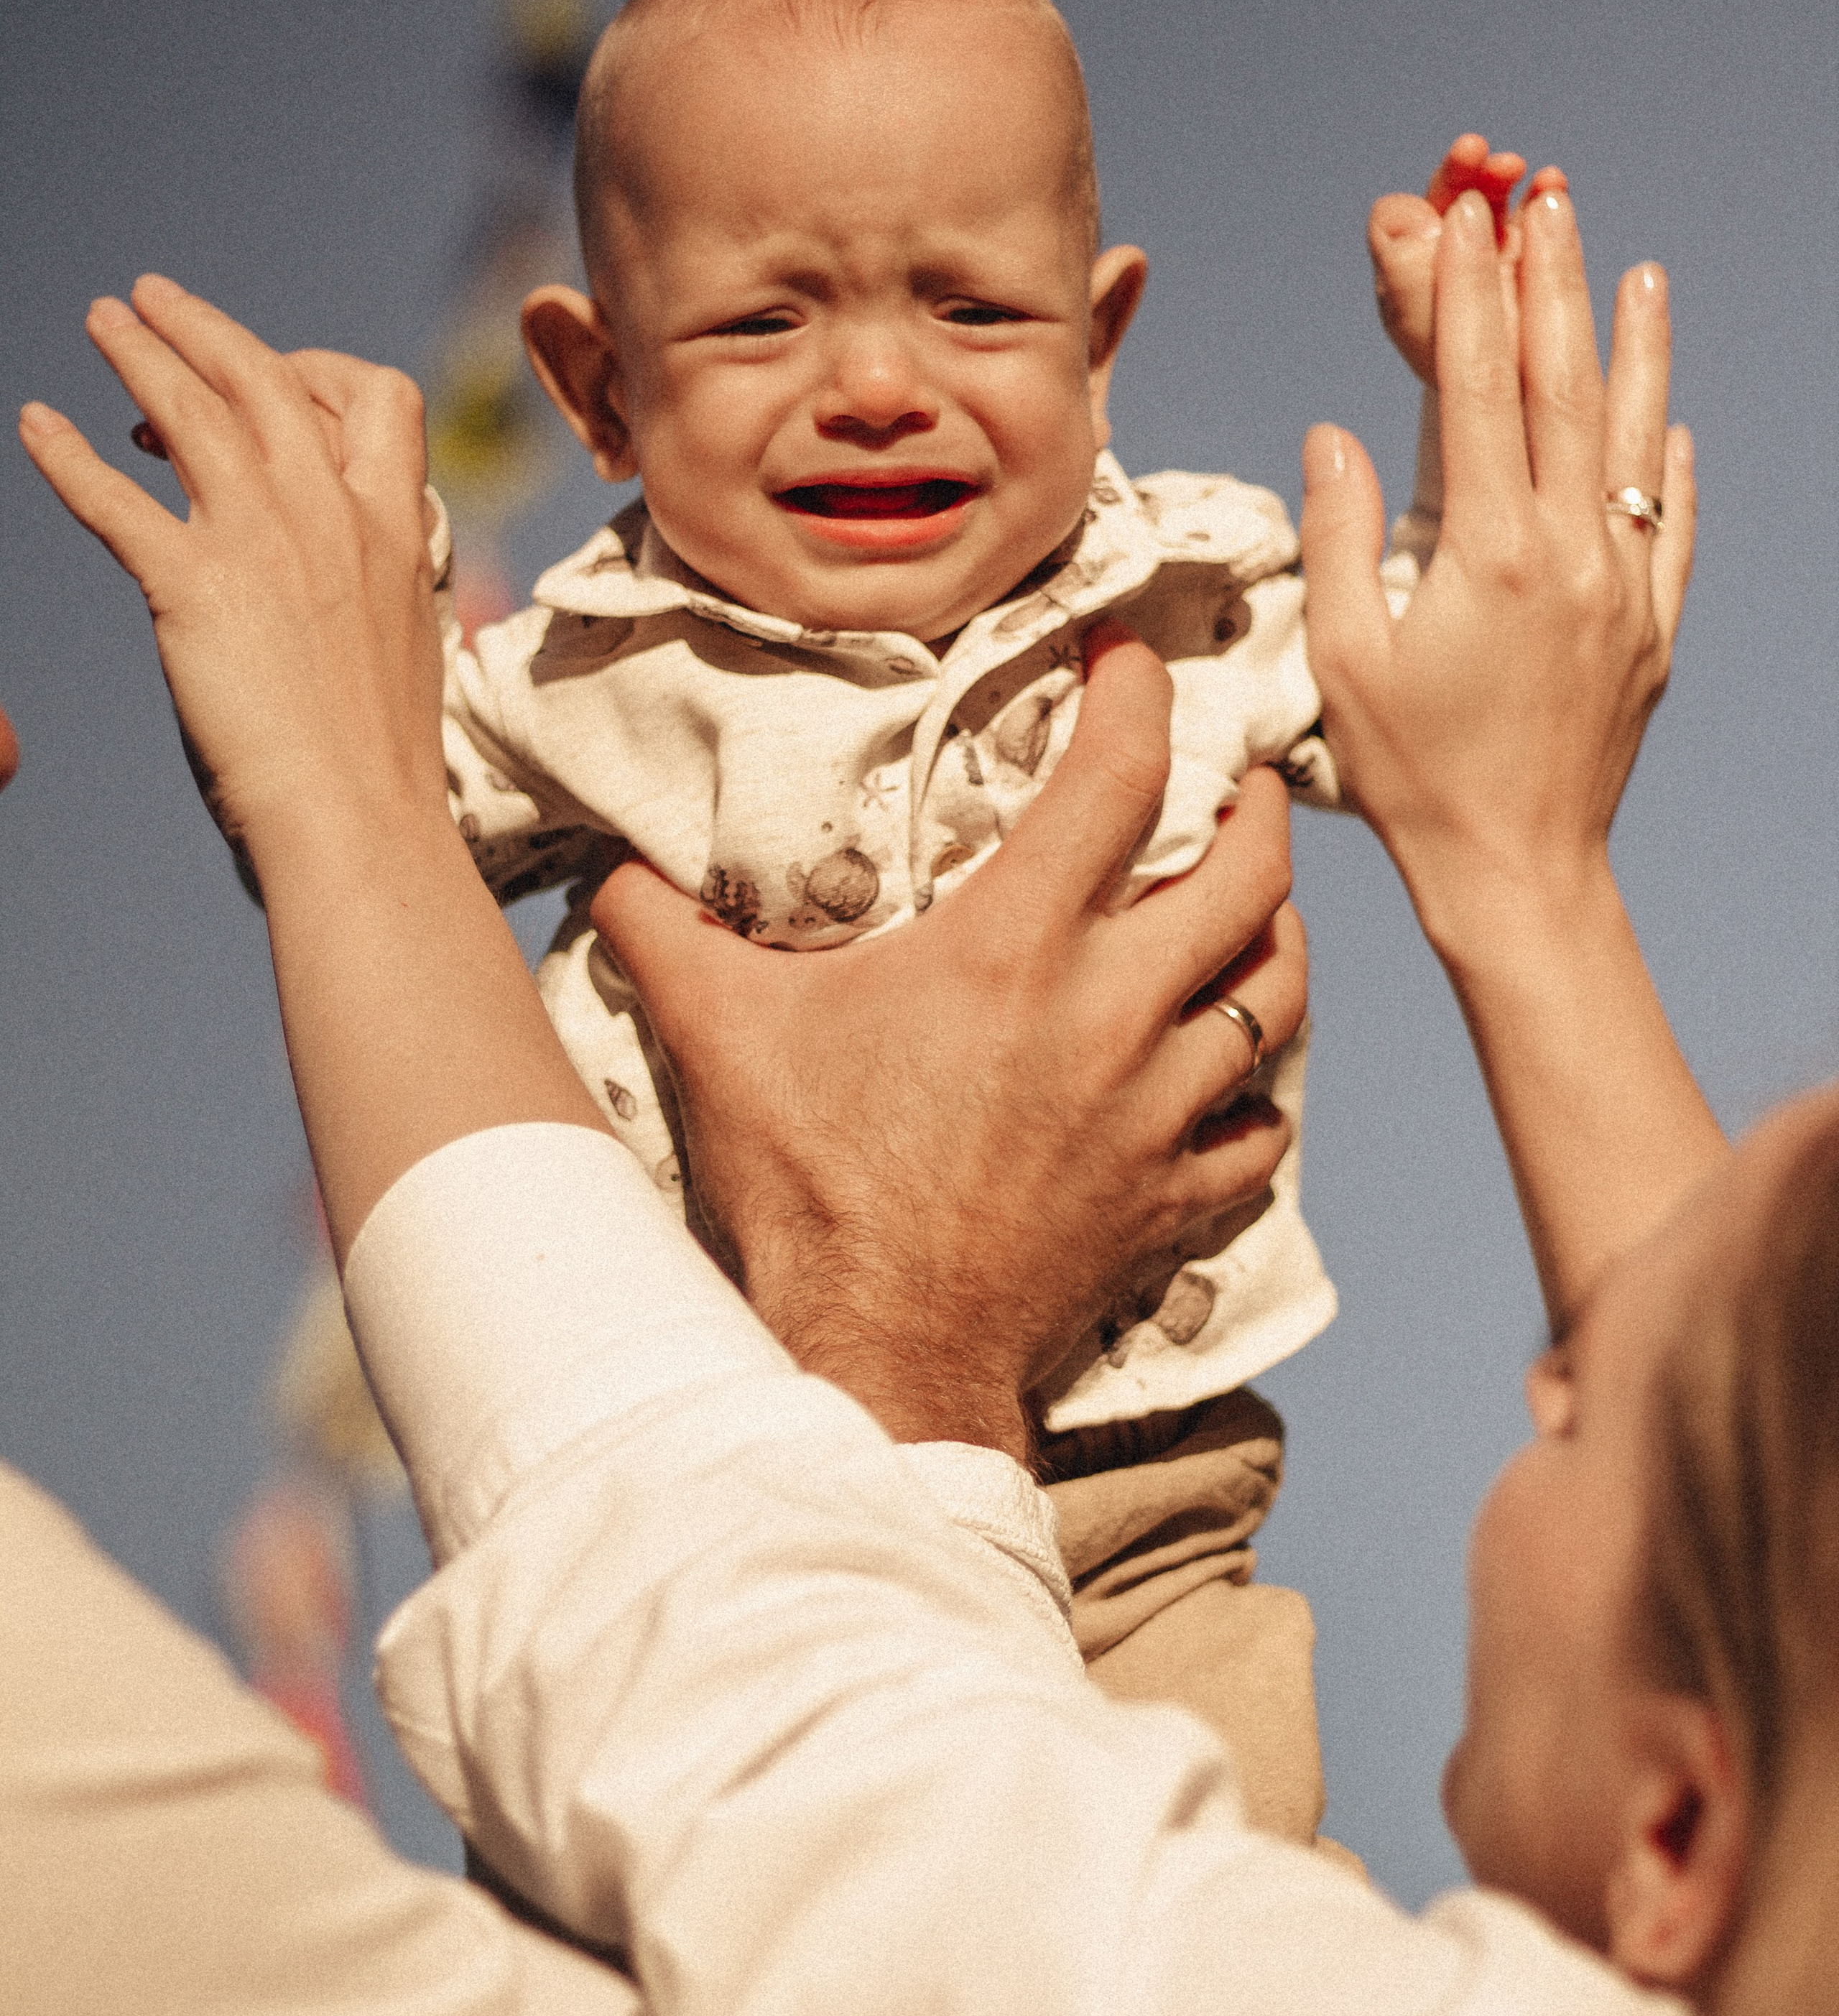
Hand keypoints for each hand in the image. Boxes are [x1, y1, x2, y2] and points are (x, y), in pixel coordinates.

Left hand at [21, 276, 605, 1256]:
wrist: (363, 825)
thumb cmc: (381, 766)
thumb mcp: (397, 647)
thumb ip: (366, 591)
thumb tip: (330, 589)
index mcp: (394, 528)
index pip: (375, 396)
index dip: (315, 370)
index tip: (264, 386)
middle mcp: (332, 516)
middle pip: (266, 376)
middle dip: (204, 327)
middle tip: (151, 302)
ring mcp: (265, 545)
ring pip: (193, 409)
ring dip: (139, 355)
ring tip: (101, 324)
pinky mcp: (194, 589)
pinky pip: (115, 501)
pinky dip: (68, 457)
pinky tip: (35, 429)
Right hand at [591, 632, 1306, 1462]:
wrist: (876, 1352)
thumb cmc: (806, 1187)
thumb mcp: (719, 1036)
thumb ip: (664, 932)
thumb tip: (610, 868)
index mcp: (1013, 950)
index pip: (1116, 778)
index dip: (1137, 697)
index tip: (1130, 663)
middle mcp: (1112, 1016)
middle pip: (1250, 879)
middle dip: (1259, 812)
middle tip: (1239, 784)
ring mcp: (1157, 1113)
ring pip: (1278, 997)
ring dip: (1277, 941)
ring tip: (1256, 910)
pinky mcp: (1172, 1199)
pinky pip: (1259, 1131)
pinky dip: (1257, 1097)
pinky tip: (1233, 1082)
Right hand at [1307, 185, 1692, 948]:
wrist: (1518, 868)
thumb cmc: (1414, 775)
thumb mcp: (1345, 660)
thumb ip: (1343, 537)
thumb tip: (1335, 435)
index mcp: (1488, 552)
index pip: (1474, 390)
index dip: (1468, 297)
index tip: (1463, 224)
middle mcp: (1569, 554)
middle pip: (1561, 388)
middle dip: (1550, 286)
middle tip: (1546, 203)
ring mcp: (1623, 587)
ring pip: (1631, 438)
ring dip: (1631, 346)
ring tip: (1635, 268)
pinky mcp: (1652, 628)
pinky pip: (1671, 522)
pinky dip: (1666, 458)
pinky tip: (1668, 414)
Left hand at [1369, 131, 1568, 384]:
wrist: (1509, 413)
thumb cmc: (1455, 369)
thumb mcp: (1414, 313)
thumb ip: (1398, 257)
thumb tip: (1410, 208)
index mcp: (1408, 267)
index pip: (1414, 209)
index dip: (1438, 184)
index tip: (1467, 159)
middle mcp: (1444, 257)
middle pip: (1453, 195)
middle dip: (1474, 171)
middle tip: (1497, 159)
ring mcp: (1489, 259)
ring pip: (1494, 201)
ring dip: (1507, 179)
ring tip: (1538, 175)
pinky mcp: (1530, 266)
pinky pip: (1534, 220)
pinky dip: (1543, 197)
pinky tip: (1553, 183)